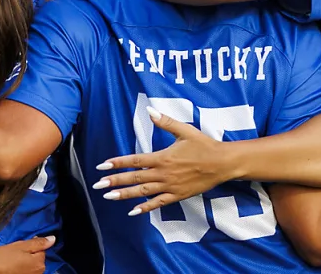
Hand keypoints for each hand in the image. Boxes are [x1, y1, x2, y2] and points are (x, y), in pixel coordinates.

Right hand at [0, 236, 52, 273]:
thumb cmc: (3, 257)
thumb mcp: (20, 246)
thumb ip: (38, 242)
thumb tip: (53, 239)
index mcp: (40, 263)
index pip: (41, 250)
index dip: (31, 246)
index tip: (21, 245)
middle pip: (37, 260)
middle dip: (29, 255)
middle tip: (15, 253)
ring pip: (31, 268)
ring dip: (25, 263)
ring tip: (12, 261)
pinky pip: (25, 273)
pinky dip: (20, 270)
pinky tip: (10, 268)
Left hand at [91, 107, 229, 215]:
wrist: (222, 163)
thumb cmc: (204, 145)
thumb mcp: (185, 130)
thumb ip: (165, 122)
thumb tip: (150, 110)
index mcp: (163, 157)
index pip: (135, 160)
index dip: (117, 163)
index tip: (102, 165)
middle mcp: (163, 173)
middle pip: (135, 178)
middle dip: (115, 181)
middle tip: (97, 185)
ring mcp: (170, 186)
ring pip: (143, 192)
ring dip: (125, 194)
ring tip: (108, 196)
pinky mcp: (177, 195)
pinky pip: (158, 203)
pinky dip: (145, 208)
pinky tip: (133, 211)